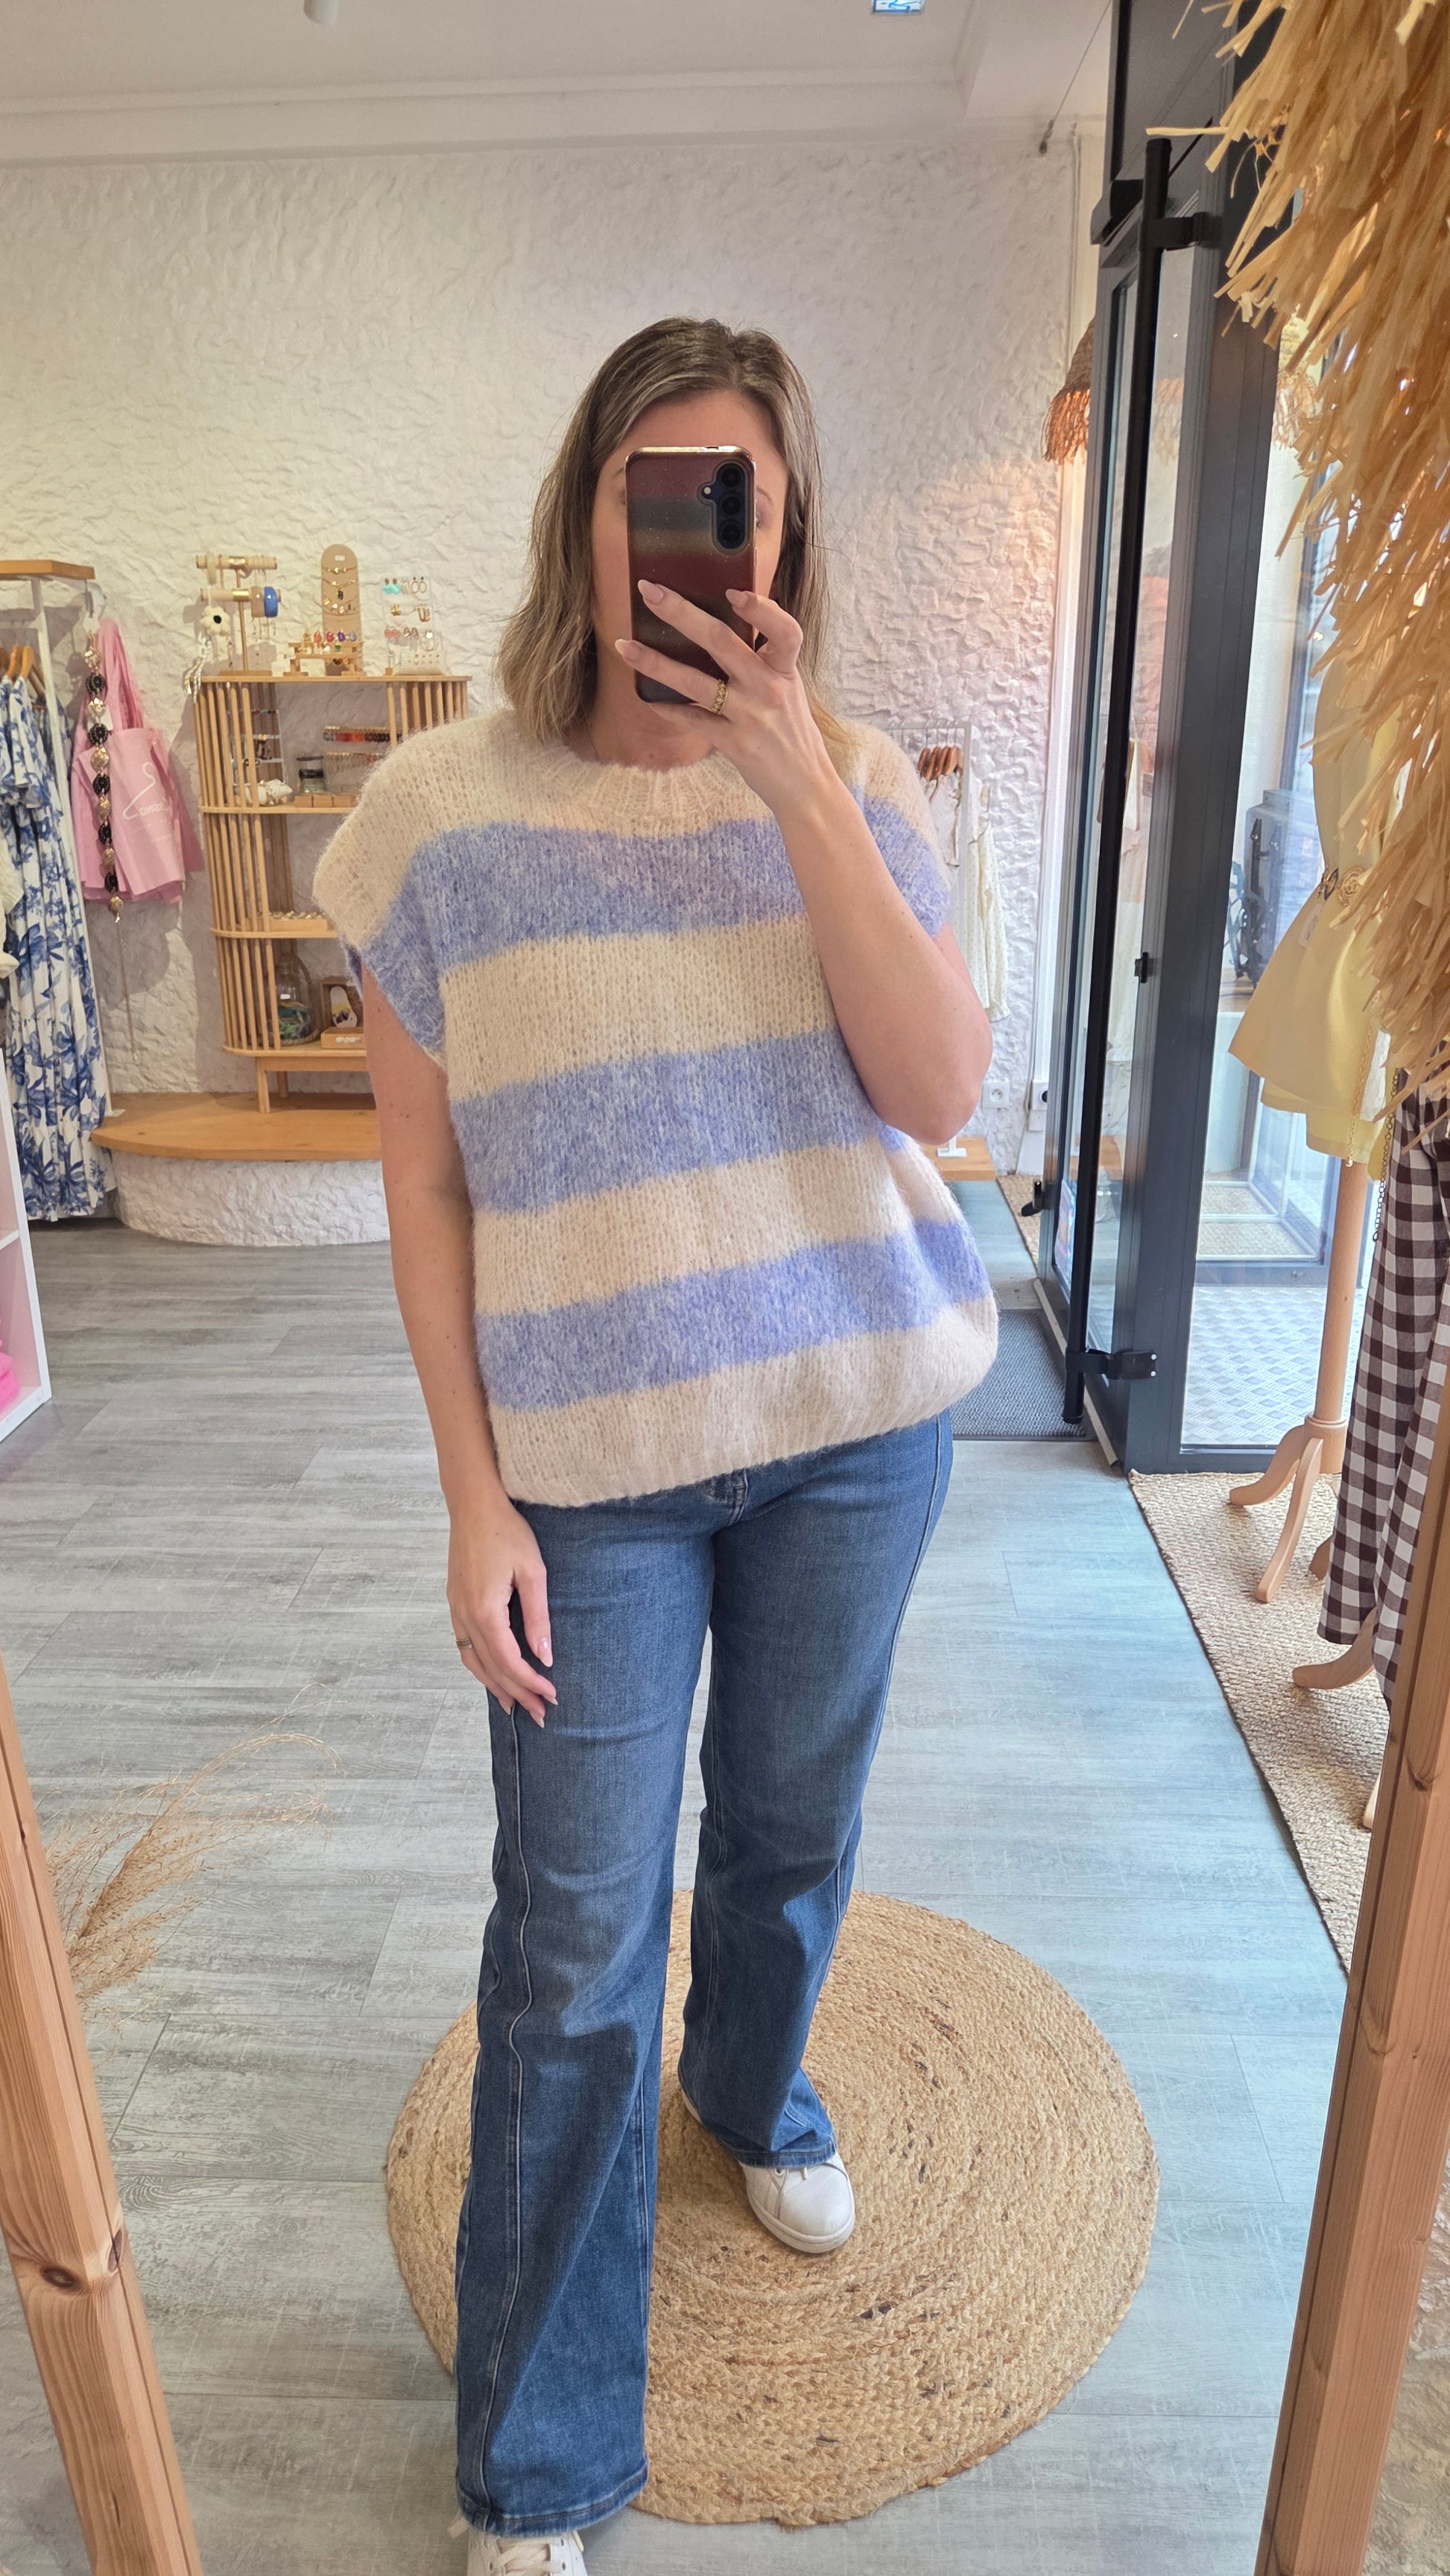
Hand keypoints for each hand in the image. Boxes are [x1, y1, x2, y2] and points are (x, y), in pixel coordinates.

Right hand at [447, 1492, 555, 1725]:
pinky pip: (464, 1645)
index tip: (552, 1696)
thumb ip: (538, 1616)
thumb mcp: (533, 1571)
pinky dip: (480, 1666)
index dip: (530, 1683)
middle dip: (516, 1693)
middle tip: (539, 1714)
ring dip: (495, 1685)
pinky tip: (493, 1673)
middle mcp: (464, 1615)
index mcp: (484, 1610)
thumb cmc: (507, 1532)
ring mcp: (455, 1609)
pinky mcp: (454, 1602)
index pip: (509, 1661)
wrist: (473, 1504)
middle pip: (490, 1667)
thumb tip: (545, 1655)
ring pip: (472, 1660)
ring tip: (515, 1705)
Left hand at [615, 583, 840, 821]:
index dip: (761, 609)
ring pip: (695, 682)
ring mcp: (749, 716)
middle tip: (649, 590)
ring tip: (624, 646)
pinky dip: (668, 708)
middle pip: (722, 641)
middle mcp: (767, 688)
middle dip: (681, 613)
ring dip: (655, 662)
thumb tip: (725, 621)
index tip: (732, 591)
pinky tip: (647, 697)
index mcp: (784, 669)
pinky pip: (692, 720)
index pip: (784, 630)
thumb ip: (763, 658)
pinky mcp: (734, 743)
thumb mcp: (787, 686)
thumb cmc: (790, 729)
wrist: (803, 782)